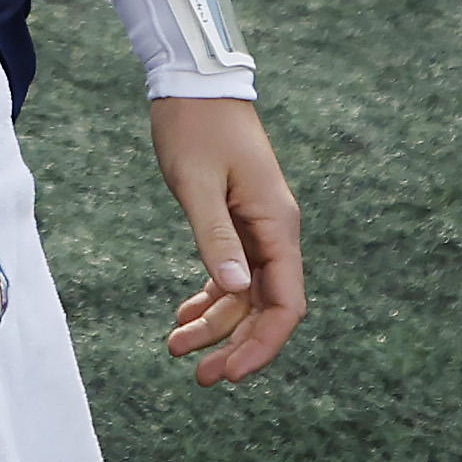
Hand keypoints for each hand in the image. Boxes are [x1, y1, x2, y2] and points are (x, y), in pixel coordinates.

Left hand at [149, 94, 305, 387]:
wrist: (193, 83)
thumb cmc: (195, 127)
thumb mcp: (197, 184)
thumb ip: (215, 237)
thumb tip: (235, 289)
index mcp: (277, 226)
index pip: (286, 304)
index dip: (263, 345)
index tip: (230, 373)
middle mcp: (275, 232)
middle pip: (267, 308)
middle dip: (236, 345)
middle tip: (199, 377)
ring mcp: (258, 228)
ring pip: (246, 295)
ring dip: (215, 325)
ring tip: (175, 348)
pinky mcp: (237, 221)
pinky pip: (232, 273)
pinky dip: (210, 298)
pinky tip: (183, 317)